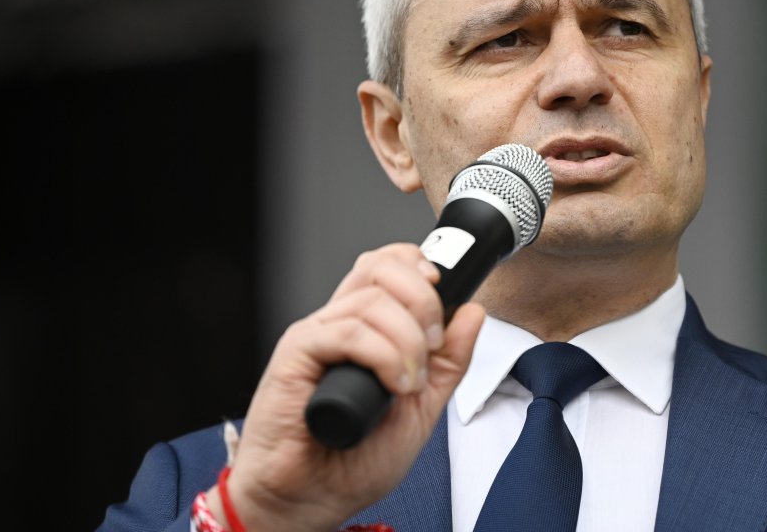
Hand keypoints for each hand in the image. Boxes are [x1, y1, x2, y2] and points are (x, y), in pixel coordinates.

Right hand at [206, 243, 484, 531]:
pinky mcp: (295, 354)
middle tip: (433, 344)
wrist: (312, 500)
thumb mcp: (423, 407)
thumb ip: (450, 362)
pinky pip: (346, 331)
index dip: (420, 267)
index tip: (446, 295)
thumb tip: (472, 311)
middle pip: (380, 266)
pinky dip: (382, 355)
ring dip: (408, 341)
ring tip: (410, 383)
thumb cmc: (354, 460)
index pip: (390, 266)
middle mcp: (339, 323)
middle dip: (423, 298)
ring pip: (371, 300)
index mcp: (367, 328)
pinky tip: (393, 386)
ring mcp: (317, 336)